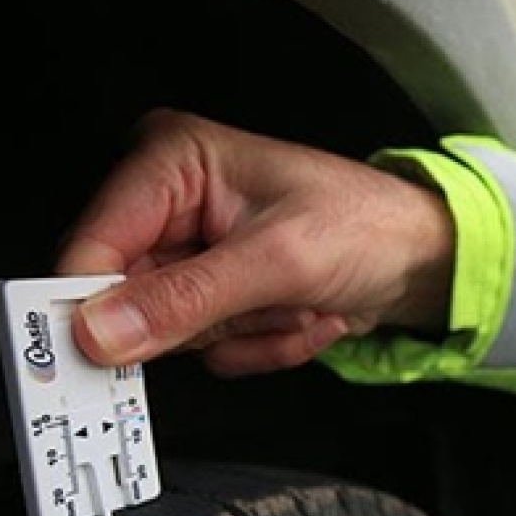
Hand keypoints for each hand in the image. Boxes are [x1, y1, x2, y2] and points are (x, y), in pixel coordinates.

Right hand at [54, 109, 454, 374]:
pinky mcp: (211, 293)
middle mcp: (170, 202)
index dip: (92, 304)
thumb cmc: (368, 226)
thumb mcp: (279, 261)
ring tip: (295, 302)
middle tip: (265, 304)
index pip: (95, 242)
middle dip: (211, 320)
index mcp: (173, 161)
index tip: (96, 354)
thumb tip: (103, 329)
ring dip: (244, 333)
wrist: (422, 258)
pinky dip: (258, 345)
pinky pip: (207, 348)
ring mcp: (190, 252)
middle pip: (131, 298)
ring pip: (173, 332)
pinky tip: (299, 313)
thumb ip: (188, 299)